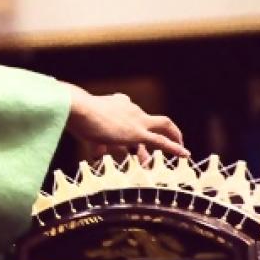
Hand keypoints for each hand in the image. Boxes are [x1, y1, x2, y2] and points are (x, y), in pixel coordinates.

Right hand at [62, 82, 187, 162]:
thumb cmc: (75, 114)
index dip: (134, 125)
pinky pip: (161, 141)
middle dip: (162, 131)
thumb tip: (97, 156)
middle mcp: (129, 108)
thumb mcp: (85, 125)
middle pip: (149, 122)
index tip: (133, 138)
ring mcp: (135, 120)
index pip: (130, 113)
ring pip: (158, 131)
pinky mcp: (137, 133)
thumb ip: (94, 139)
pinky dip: (174, 147)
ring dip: (167, 144)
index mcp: (117, 103)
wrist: (78, 108)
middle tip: (167, 141)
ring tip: (178, 153)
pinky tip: (184, 154)